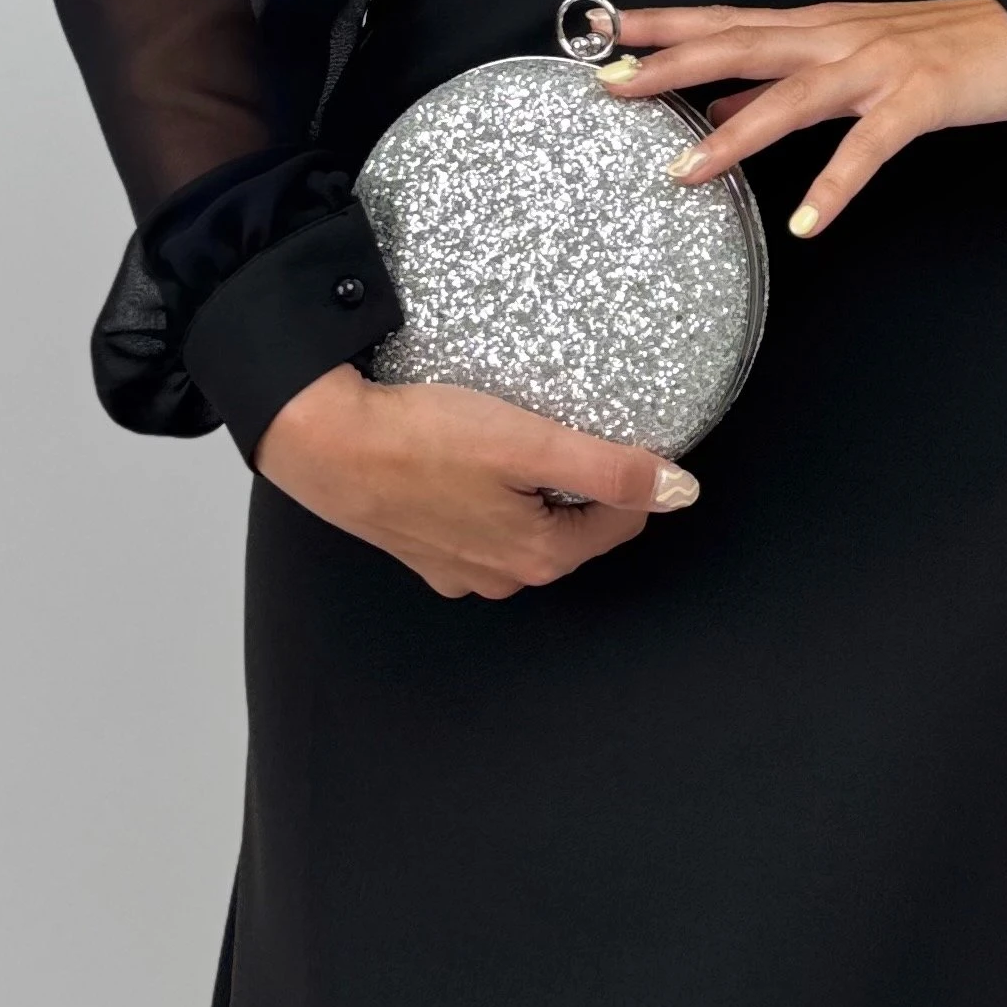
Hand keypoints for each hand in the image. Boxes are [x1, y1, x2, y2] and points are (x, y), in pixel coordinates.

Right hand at [256, 361, 699, 600]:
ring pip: (527, 526)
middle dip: (575, 482)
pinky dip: (485, 497)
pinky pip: (480, 526)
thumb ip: (609, 469)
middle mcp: (503, 577)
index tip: (596, 430)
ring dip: (529, 489)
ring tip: (504, 441)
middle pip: (575, 526)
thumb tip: (681, 490)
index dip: (624, 471)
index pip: (623, 519)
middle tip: (546, 428)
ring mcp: (460, 571)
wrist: (325, 444)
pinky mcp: (425, 552)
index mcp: (539, 558)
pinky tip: (463, 462)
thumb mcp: (529, 444)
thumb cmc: (421, 440)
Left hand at [599, 0, 1006, 236]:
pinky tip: (806, 221)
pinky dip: (835, 184)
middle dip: (673, 65)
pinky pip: (868, 147)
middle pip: (741, 45)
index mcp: (818, 27)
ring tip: (683, 170)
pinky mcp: (920, 98)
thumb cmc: (943, 49)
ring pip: (793, 97)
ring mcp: (878, 66)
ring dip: (734, 134)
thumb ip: (783, 84)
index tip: (606, 36)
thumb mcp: (854, 58)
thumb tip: (717, 108)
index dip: (666, 27)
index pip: (727, 22)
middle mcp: (837, 37)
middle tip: (612, 85)